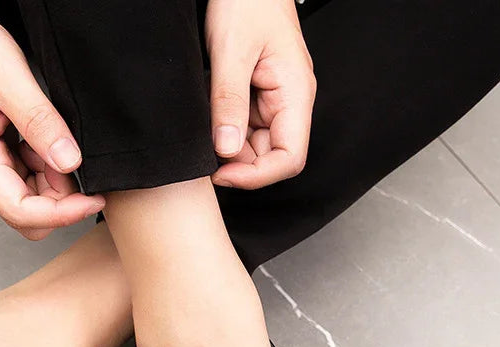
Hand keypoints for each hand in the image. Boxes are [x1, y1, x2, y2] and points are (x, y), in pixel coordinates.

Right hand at [0, 0, 103, 238]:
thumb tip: (69, 161)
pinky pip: (29, 178)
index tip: (94, 200)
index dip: (62, 214)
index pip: (21, 212)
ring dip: (54, 182)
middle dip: (59, 202)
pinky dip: (47, 167)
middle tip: (79, 166)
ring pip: (31, 200)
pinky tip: (50, 139)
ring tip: (60, 141)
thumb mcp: (9, 79)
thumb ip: (41, 124)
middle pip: (27, 217)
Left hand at [206, 0, 315, 189]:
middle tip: (204, 147)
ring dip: (225, 144)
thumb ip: (229, 101)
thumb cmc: (247, 1)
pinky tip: (208, 112)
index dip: (256, 176)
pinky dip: (220, 128)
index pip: (289, 158)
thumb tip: (226, 149)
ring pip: (250, 145)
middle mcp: (288, 103)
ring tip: (205, 120)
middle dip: (235, 161)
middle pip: (268, 158)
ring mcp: (271, 102)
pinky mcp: (254, 97)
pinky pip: (239, 127)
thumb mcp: (232, 51)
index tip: (222, 174)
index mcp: (295, 94)